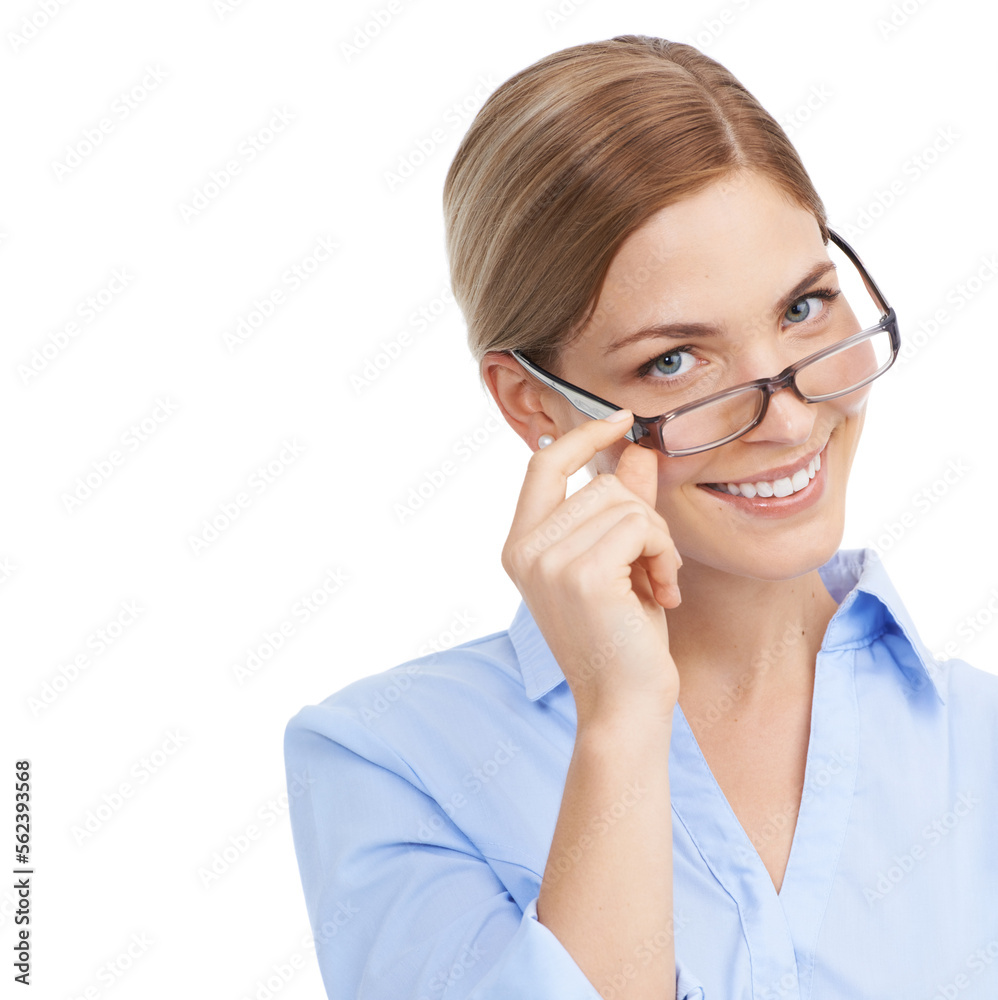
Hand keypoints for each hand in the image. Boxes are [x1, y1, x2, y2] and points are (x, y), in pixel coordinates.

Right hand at [501, 411, 681, 728]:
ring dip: (660, 541)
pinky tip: (664, 592)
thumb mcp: (621, 562)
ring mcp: (548, 561)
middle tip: (657, 565)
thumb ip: (623, 506)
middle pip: (600, 484)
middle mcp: (524, 550)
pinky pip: (641, 526)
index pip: (543, 464)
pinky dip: (665, 554)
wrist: (624, 705)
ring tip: (660, 583)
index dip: (583, 436)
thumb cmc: (622, 638)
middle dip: (645, 518)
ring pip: (625, 503)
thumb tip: (638, 452)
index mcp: (520, 546)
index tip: (623, 420)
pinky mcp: (582, 574)